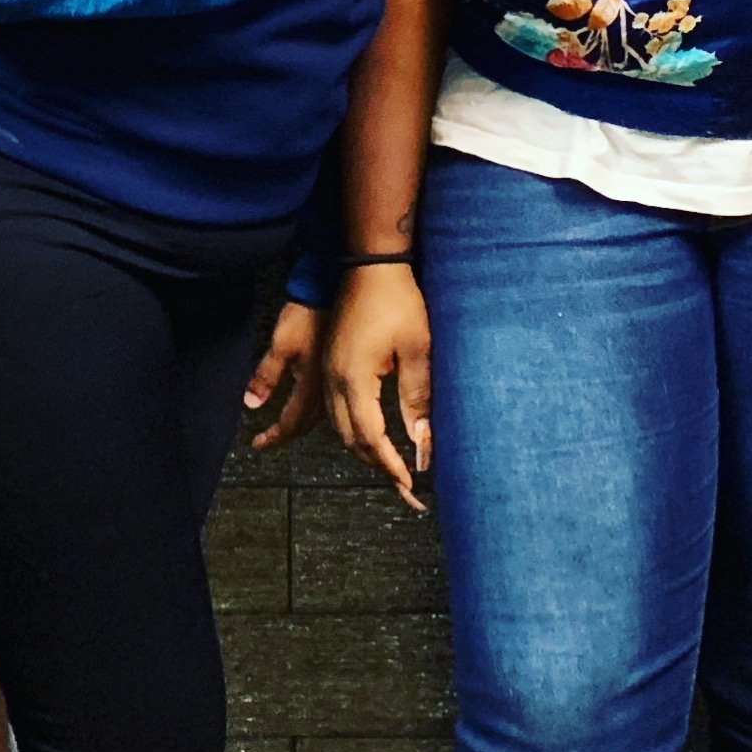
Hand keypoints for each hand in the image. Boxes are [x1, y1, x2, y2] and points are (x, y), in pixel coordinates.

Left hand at [243, 300, 325, 449]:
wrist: (332, 293)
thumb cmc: (307, 314)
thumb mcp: (280, 345)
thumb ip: (266, 376)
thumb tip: (251, 403)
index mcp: (311, 387)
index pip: (290, 424)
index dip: (273, 437)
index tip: (258, 444)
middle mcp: (326, 389)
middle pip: (305, 425)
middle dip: (285, 435)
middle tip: (269, 440)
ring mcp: (335, 380)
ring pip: (318, 416)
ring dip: (300, 425)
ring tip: (286, 429)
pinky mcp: (339, 369)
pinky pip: (326, 401)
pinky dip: (312, 411)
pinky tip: (308, 406)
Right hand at [325, 263, 431, 510]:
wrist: (370, 263)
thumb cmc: (397, 301)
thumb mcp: (416, 350)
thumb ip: (417, 399)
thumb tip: (423, 443)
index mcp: (353, 379)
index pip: (371, 438)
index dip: (390, 465)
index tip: (410, 486)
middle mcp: (334, 380)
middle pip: (351, 439)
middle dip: (377, 466)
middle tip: (405, 488)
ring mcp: (328, 371)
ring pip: (340, 427)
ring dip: (364, 450)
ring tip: (392, 468)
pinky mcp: (331, 363)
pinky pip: (336, 409)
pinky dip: (354, 430)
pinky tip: (372, 434)